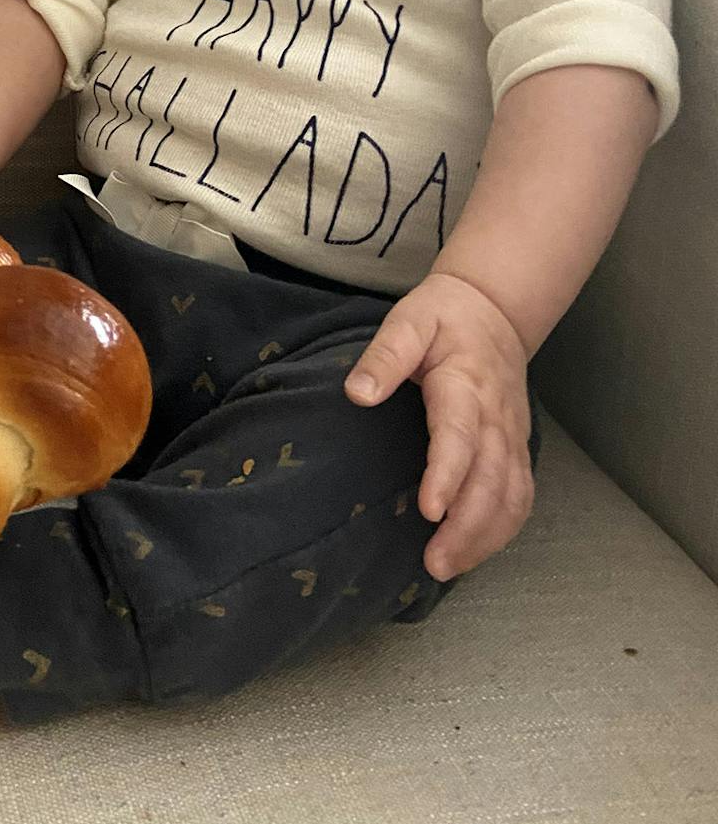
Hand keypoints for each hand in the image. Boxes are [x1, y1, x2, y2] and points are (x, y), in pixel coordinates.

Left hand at [343, 271, 533, 583]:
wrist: (493, 310)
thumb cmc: (442, 318)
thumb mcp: (408, 321)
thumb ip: (384, 357)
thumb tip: (357, 394)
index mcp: (465, 385)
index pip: (460, 436)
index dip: (448, 475)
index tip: (429, 509)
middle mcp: (496, 417)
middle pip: (491, 479)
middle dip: (467, 525)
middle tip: (434, 562)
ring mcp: (512, 436)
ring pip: (512, 495)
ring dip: (486, 536)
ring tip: (448, 566)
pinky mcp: (517, 448)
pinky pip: (520, 495)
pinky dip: (504, 528)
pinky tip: (477, 551)